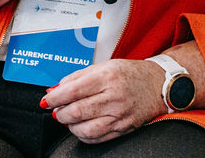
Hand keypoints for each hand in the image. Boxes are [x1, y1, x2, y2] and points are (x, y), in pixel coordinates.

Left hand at [41, 59, 166, 143]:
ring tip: (68, 119)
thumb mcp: (103, 66)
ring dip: (70, 126)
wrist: (158, 84)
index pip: (73, 90)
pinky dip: (83, 135)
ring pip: (85, 129)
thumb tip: (54, 90)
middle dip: (60, 113)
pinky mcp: (124, 128)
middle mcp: (114, 97)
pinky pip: (97, 138)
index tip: (46, 100)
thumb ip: (77, 77)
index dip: (55, 98)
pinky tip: (80, 127)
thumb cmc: (130, 73)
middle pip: (77, 111)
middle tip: (56, 110)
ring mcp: (120, 115)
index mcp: (107, 77)